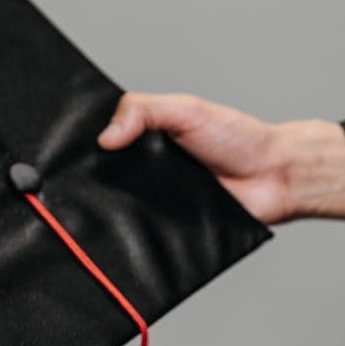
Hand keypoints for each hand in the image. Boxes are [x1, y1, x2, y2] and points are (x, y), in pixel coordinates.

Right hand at [98, 93, 344, 223]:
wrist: (275, 177)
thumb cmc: (239, 139)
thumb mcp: (186, 110)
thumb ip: (144, 111)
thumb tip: (105, 137)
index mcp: (147, 142)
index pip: (106, 146)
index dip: (89, 149)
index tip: (69, 153)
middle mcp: (148, 173)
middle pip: (107, 181)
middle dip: (95, 184)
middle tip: (79, 186)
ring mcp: (157, 202)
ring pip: (122, 211)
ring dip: (114, 212)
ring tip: (99, 211)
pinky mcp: (169, 230)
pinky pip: (146, 235)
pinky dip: (138, 235)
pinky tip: (128, 232)